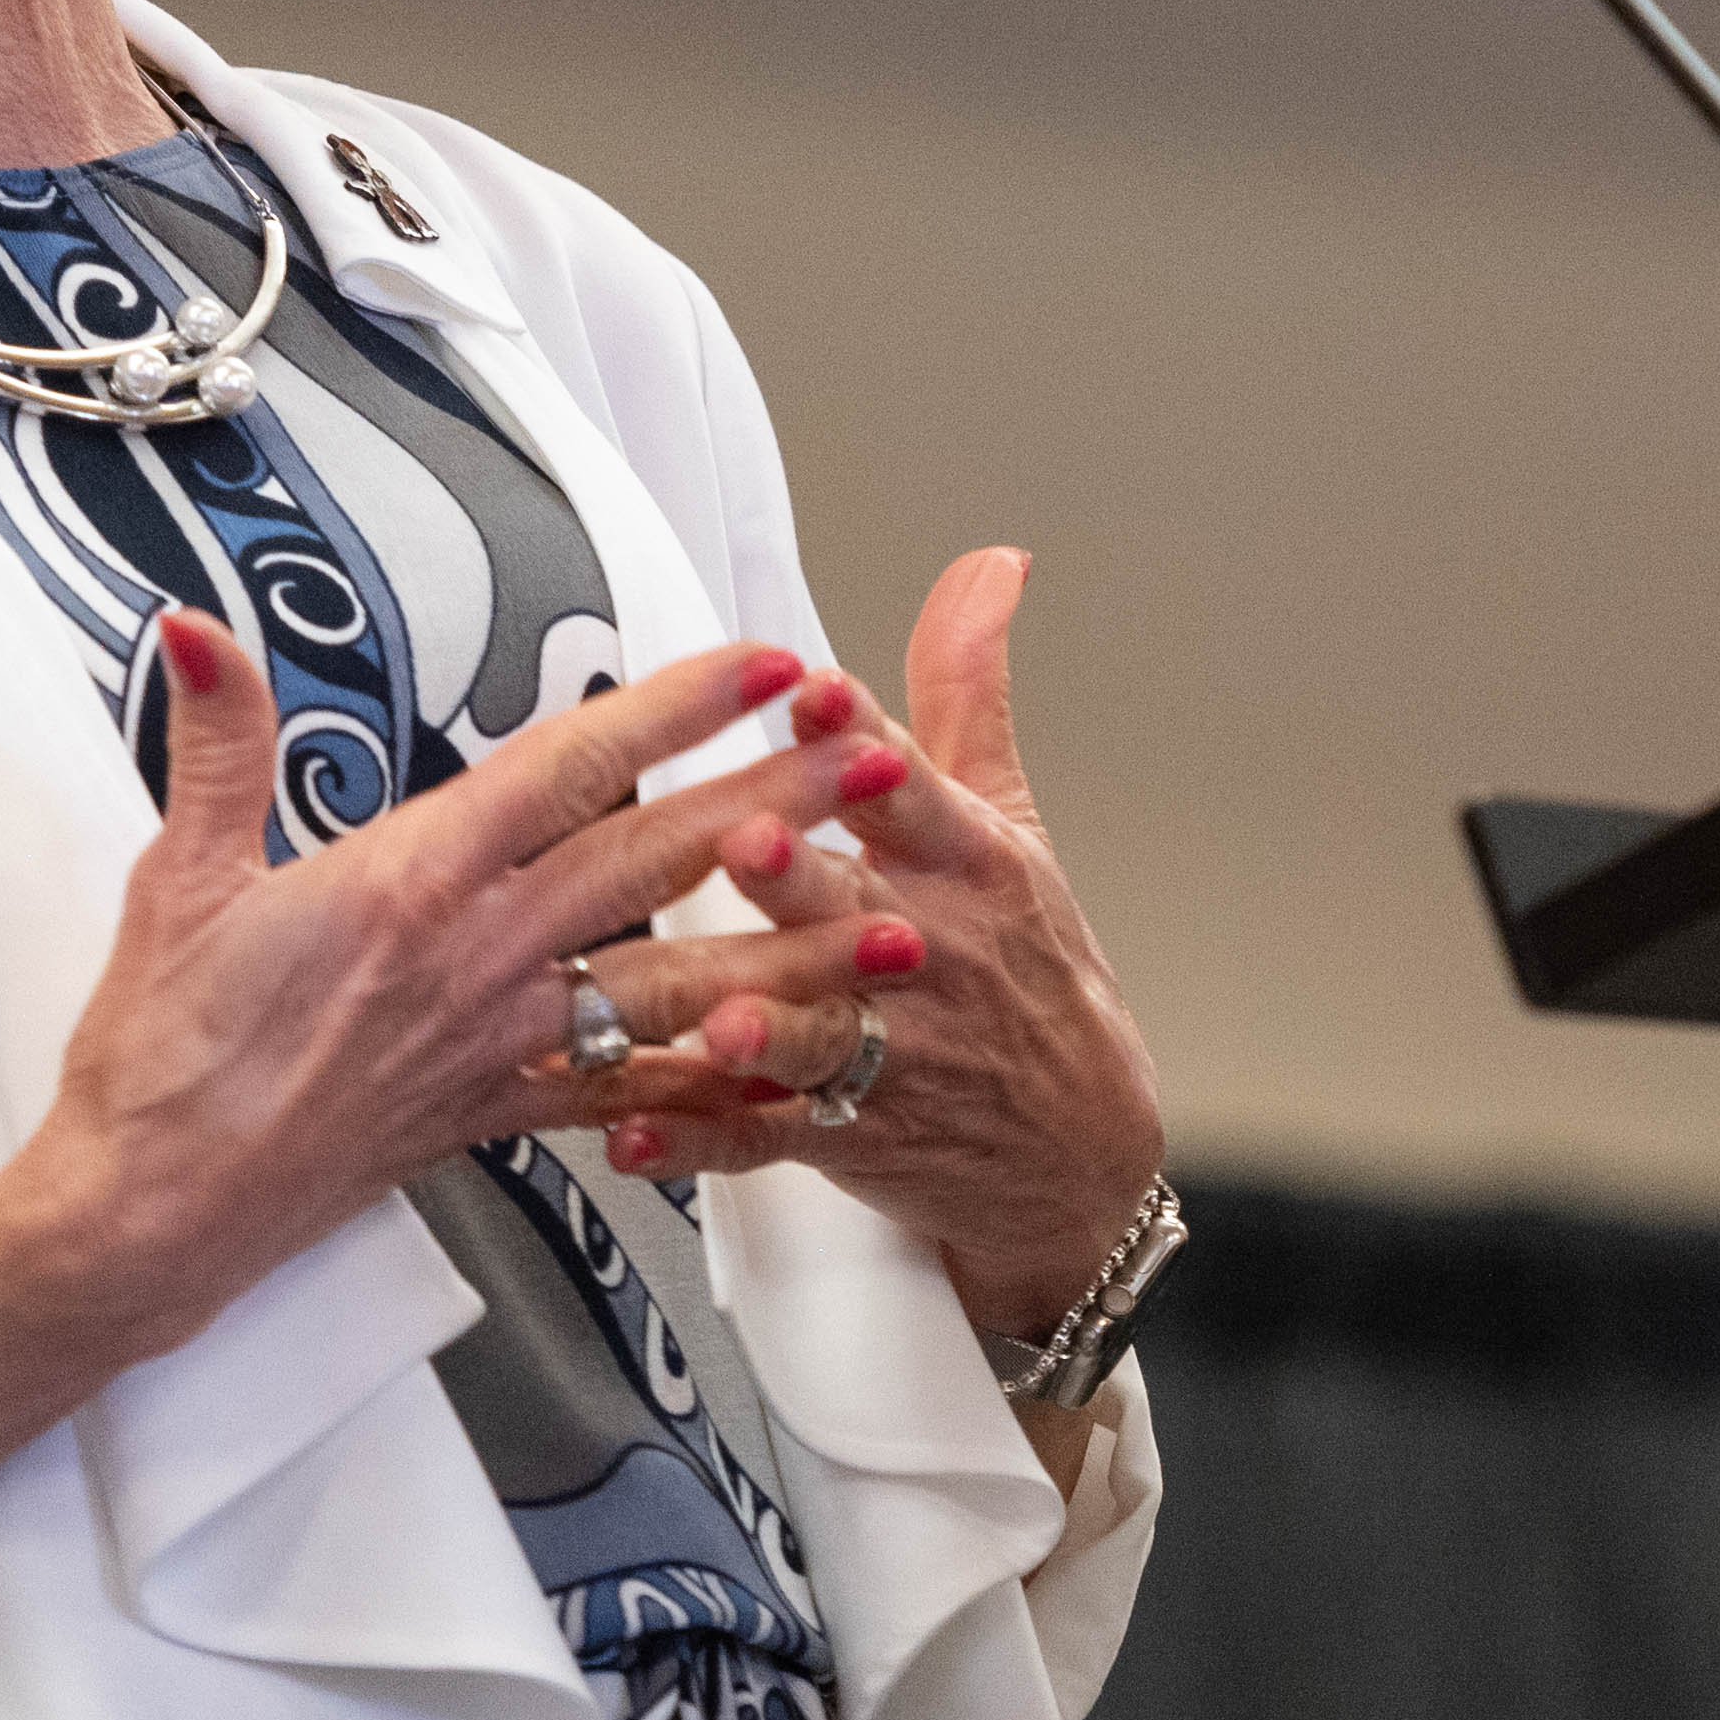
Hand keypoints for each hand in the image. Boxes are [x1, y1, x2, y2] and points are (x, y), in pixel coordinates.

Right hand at [14, 617, 915, 1349]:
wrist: (157, 1211)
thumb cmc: (166, 1055)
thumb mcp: (181, 880)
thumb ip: (218, 746)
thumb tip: (201, 631)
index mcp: (416, 879)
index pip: (575, 768)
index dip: (678, 708)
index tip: (764, 664)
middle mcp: (484, 956)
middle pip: (660, 859)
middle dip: (784, 802)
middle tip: (884, 759)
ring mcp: (504, 1040)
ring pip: (679, 981)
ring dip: (796, 952)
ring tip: (899, 928)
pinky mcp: (501, 1113)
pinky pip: (632, 1096)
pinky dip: (718, 1087)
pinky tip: (795, 1076)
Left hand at [594, 548, 1165, 1342]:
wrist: (1079, 1154)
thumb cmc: (1031, 971)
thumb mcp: (1011, 822)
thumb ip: (966, 690)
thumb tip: (990, 565)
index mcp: (966, 868)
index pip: (914, 792)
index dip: (864, 742)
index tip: (816, 692)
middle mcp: (926, 957)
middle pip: (853, 909)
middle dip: (800, 876)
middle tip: (749, 838)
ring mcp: (890, 1054)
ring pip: (816, 1035)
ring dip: (765, 1022)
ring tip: (717, 1015)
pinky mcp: (847, 1135)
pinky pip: (764, 1138)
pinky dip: (702, 1137)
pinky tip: (640, 1129)